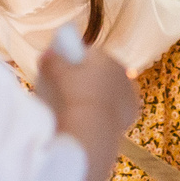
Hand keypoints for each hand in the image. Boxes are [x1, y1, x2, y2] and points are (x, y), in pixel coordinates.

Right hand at [34, 44, 141, 161]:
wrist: (94, 126)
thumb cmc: (74, 95)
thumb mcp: (57, 74)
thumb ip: (51, 61)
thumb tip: (45, 54)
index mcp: (106, 58)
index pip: (90, 54)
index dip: (77, 61)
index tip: (66, 71)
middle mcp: (122, 71)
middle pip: (103, 71)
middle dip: (91, 77)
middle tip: (73, 90)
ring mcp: (129, 91)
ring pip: (113, 88)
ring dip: (102, 93)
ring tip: (84, 104)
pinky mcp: (133, 110)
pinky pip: (119, 106)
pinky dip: (110, 109)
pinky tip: (99, 115)